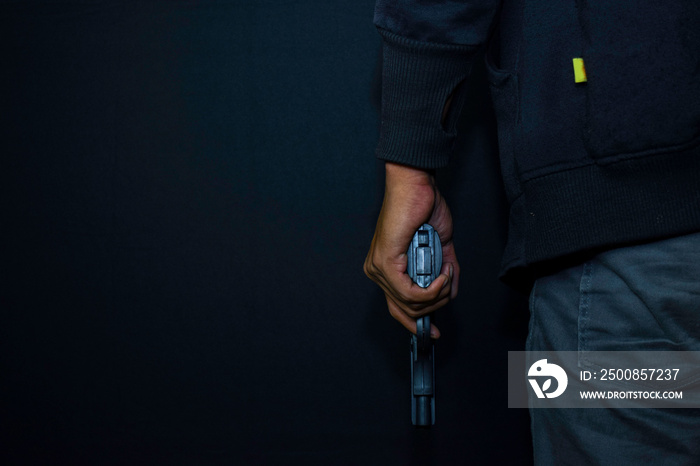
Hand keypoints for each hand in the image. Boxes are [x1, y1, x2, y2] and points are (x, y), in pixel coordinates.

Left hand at [364, 162, 459, 337]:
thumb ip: (445, 270)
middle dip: (432, 309)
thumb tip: (451, 290)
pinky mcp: (385, 262)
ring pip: (410, 304)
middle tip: (448, 290)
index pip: (396, 307)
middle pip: (404, 310)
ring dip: (437, 294)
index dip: (415, 323)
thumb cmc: (423, 207)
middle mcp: (377, 271)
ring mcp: (378, 268)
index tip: (433, 331)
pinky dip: (433, 288)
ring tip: (447, 274)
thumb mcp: (440, 246)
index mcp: (387, 268)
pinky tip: (442, 275)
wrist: (416, 185)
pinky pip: (410, 293)